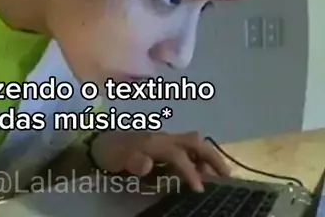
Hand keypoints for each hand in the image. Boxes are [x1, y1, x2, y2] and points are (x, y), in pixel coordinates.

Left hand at [89, 131, 229, 191]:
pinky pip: (186, 148)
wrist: (99, 144)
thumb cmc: (110, 153)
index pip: (179, 154)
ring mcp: (164, 140)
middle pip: (193, 141)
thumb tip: (148, 163)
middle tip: (227, 175)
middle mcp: (163, 137)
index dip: (190, 171)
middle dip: (212, 156)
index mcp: (153, 142)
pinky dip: (199, 158)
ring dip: (207, 157)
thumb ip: (133, 161)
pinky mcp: (163, 145)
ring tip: (219, 176)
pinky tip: (201, 171)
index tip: (200, 189)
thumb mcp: (117, 159)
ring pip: (192, 143)